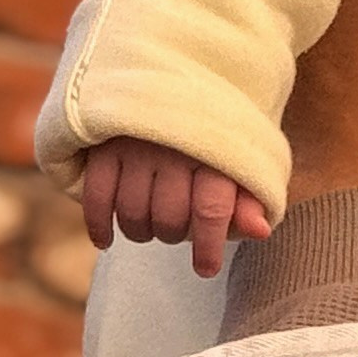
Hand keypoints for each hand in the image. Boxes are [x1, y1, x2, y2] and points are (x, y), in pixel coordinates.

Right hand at [81, 137, 273, 283]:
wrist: (176, 86)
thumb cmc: (213, 139)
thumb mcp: (241, 163)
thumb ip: (249, 199)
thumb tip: (261, 232)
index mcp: (215, 152)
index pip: (211, 210)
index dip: (208, 247)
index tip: (205, 269)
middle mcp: (174, 149)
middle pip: (169, 218)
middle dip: (175, 235)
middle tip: (177, 228)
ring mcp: (136, 146)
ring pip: (133, 213)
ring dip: (141, 232)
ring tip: (151, 225)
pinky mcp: (104, 146)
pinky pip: (96, 197)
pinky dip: (100, 225)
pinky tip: (107, 240)